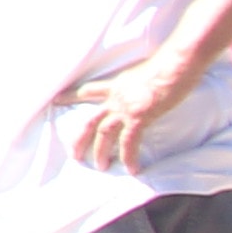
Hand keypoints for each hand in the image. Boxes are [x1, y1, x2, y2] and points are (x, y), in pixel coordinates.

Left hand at [71, 46, 209, 174]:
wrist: (175, 64)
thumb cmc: (167, 64)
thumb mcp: (143, 73)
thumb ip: (137, 85)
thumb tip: (144, 89)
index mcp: (116, 85)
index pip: (88, 91)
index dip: (71, 96)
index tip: (56, 100)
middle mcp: (115, 98)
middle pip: (90, 121)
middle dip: (80, 139)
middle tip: (74, 155)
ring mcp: (125, 108)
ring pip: (104, 134)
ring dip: (101, 152)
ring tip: (100, 167)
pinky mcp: (140, 117)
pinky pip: (129, 142)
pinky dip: (129, 156)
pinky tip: (132, 169)